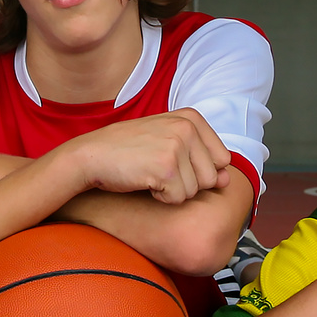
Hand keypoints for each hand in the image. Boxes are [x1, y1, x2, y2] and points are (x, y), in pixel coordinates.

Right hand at [68, 109, 231, 204]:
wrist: (90, 156)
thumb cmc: (126, 151)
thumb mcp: (167, 143)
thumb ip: (201, 158)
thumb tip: (226, 180)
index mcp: (191, 117)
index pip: (222, 159)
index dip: (198, 169)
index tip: (170, 160)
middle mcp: (188, 127)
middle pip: (211, 177)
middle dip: (187, 182)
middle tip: (157, 168)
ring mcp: (178, 146)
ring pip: (195, 190)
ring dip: (173, 191)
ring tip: (149, 172)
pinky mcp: (167, 168)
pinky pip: (178, 199)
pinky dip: (161, 198)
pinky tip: (144, 181)